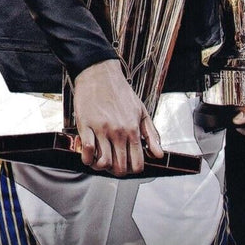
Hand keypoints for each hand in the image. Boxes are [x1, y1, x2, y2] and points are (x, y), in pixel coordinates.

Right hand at [71, 59, 162, 175]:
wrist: (99, 73)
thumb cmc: (119, 91)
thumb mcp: (141, 110)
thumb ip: (151, 134)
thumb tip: (158, 154)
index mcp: (133, 129)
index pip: (137, 164)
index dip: (133, 170)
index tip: (128, 165)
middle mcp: (119, 132)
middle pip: (120, 167)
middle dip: (117, 171)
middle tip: (114, 164)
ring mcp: (102, 130)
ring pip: (104, 163)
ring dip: (102, 167)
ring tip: (100, 160)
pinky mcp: (86, 126)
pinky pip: (87, 151)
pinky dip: (88, 159)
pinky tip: (89, 155)